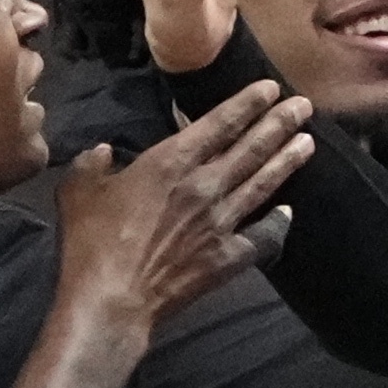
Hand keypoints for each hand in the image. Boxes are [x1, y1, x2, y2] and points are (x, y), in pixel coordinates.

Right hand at [53, 80, 316, 334]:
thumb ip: (92, 164)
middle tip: (304, 106)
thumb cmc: (91, 242)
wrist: (112, 298)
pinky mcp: (229, 256)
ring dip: (287, 161)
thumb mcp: (78, 191)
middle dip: (280, 123)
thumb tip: (103, 151)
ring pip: (263, 184)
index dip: (248, 103)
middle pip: (252, 148)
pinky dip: (278, 223)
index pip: (219, 124)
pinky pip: (263, 236)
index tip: (271, 88)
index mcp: (170, 163)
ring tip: (308, 142)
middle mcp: (205, 186)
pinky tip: (289, 213)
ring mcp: (223, 222)